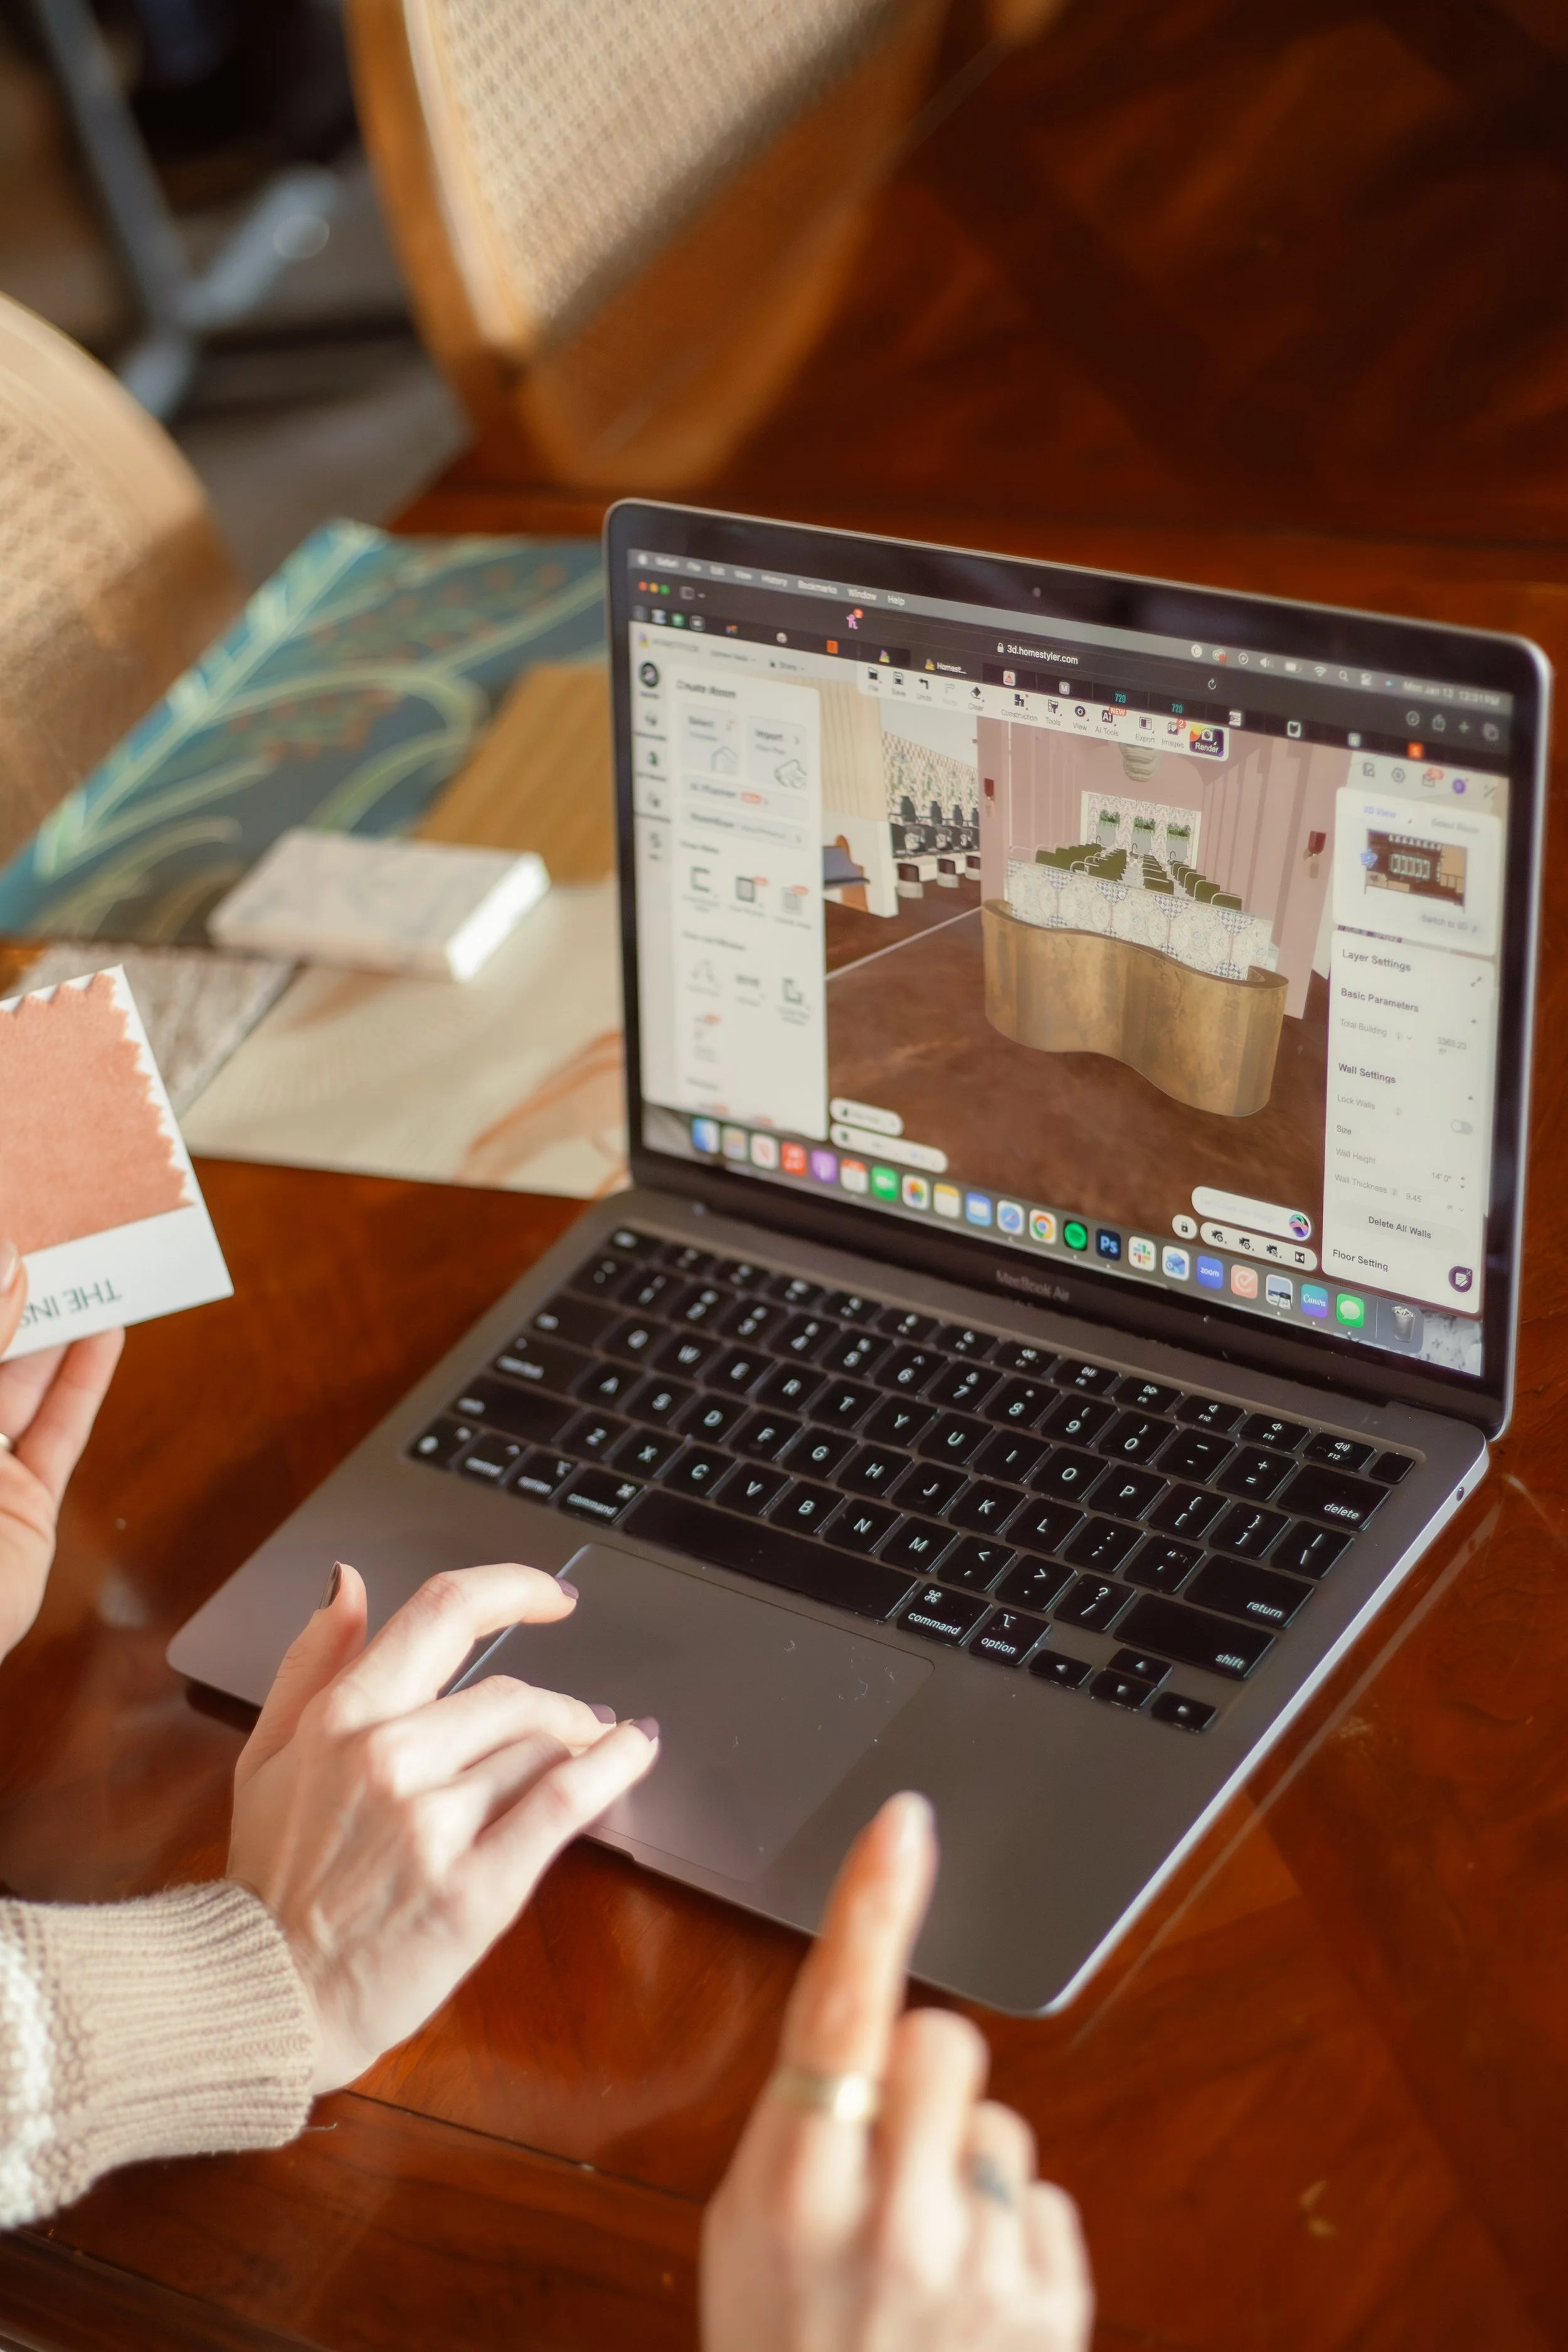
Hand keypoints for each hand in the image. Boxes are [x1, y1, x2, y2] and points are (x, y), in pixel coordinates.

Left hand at [0, 1238, 123, 1662]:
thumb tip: (8, 1267)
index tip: (11, 1221)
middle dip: (16, 1294)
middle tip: (55, 1226)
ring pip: (20, 1382)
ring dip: (58, 1323)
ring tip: (93, 1260)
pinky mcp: (21, 1510)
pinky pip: (57, 1433)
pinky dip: (84, 1380)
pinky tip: (107, 1331)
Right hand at [227, 1558, 658, 2091]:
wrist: (261, 2000)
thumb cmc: (268, 1882)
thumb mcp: (267, 1756)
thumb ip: (312, 1660)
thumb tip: (348, 1581)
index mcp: (341, 1720)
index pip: (444, 1612)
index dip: (513, 1588)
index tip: (553, 1596)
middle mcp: (388, 1759)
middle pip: (511, 1694)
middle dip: (554, 1707)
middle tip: (578, 1723)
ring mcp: (433, 1824)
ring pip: (539, 1747)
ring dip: (578, 1744)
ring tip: (590, 1755)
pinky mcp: (476, 1887)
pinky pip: (562, 1802)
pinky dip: (613, 1766)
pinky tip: (636, 1749)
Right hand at [702, 1794, 1092, 2351]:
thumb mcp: (746, 2234)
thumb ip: (803, 2124)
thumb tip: (868, 2017)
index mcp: (796, 2190)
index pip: (840, 2008)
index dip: (873, 1903)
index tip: (904, 1823)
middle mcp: (895, 2218)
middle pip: (945, 2039)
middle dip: (920, 2073)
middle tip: (883, 2153)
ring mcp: (982, 2266)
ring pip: (999, 2119)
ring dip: (965, 2165)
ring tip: (921, 2249)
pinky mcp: (1052, 2304)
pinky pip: (1042, 2196)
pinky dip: (1009, 2232)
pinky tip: (968, 2295)